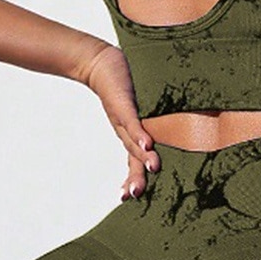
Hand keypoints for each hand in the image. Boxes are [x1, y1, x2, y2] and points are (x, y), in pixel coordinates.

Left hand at [80, 42, 159, 199]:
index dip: (133, 178)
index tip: (131, 197)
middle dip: (135, 176)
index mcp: (129, 132)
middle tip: (136, 194)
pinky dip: (140, 133)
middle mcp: (124, 129)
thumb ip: (148, 115)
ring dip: (143, 156)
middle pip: (132, 157)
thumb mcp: (135, 103)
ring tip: (153, 168)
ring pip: (133, 141)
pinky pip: (132, 120)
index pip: (133, 159)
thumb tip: (163, 127)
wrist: (97, 62)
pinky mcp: (123, 102)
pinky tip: (147, 144)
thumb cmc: (120, 84)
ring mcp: (123, 116)